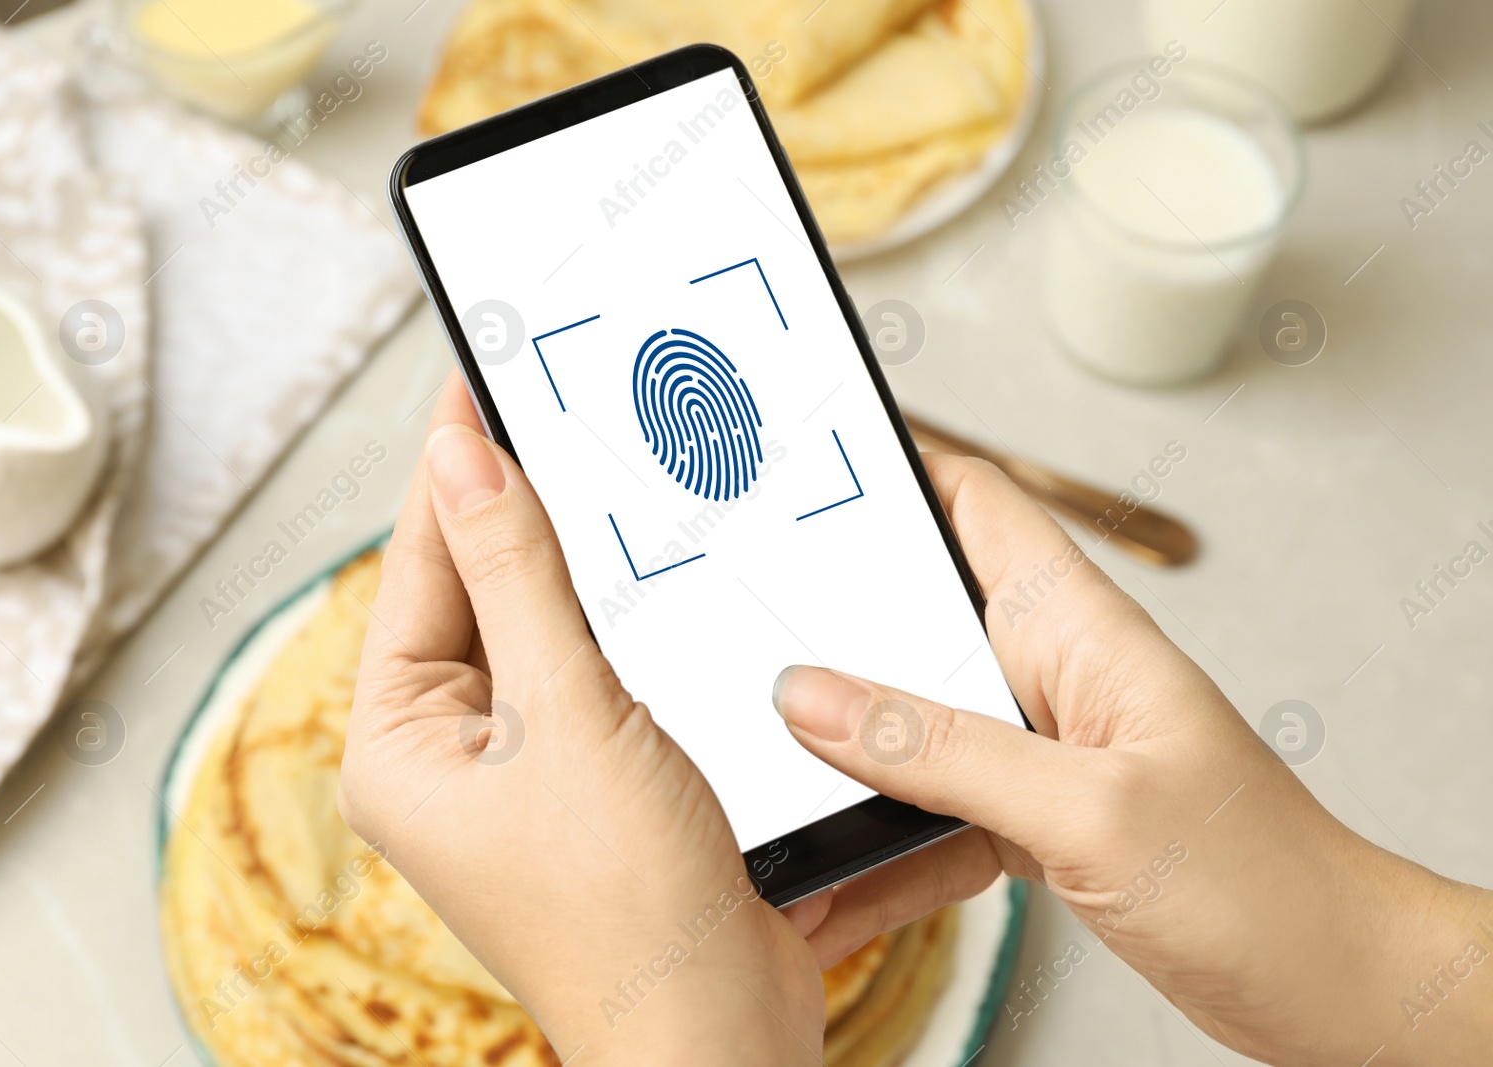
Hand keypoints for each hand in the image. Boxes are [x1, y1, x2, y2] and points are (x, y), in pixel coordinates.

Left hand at [338, 375, 821, 1065]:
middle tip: (550, 407)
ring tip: (597, 471)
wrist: (717, 1029)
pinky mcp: (588, 783)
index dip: (453, 470)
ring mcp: (519, 773)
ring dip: (572, 562)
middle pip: (474, 594)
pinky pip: (587, 672)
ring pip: (538, 628)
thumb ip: (516, 576)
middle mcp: (447, 758)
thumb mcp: (564, 713)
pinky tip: (648, 573)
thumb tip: (461, 459)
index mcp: (399, 747)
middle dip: (515, 510)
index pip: (418, 570)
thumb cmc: (626, 912)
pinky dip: (616, 619)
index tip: (478, 381)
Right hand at [774, 453, 1492, 1066]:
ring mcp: (1041, 747)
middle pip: (923, 611)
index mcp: (1077, 628)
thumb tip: (810, 696)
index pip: (978, 503)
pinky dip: (884, 821)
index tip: (804, 460)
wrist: (1325, 983)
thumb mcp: (1084, 807)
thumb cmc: (1259, 879)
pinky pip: (935, 798)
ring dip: (850, 731)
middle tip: (745, 614)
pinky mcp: (1034, 816)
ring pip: (916, 712)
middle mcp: (1052, 673)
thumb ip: (940, 750)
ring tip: (774, 747)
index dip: (895, 466)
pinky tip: (840, 850)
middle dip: (836, 611)